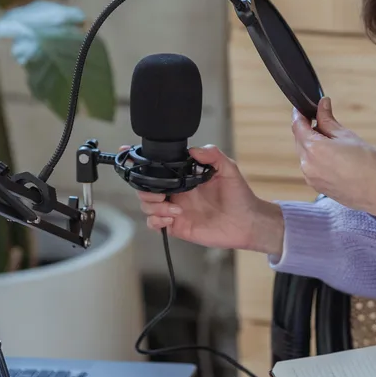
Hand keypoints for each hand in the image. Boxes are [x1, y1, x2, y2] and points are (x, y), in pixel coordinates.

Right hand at [137, 145, 284, 254]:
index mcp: (184, 177)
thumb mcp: (228, 169)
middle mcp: (176, 193)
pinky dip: (156, 220)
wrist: (247, 222)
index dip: (141, 163)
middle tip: (161, 193)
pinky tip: (172, 218)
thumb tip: (194, 150)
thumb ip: (213, 155)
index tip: (128, 155)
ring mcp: (175, 210)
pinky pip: (154, 224)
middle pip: (144, 188)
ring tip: (175, 208)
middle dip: (144, 189)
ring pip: (147, 205)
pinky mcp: (177, 226)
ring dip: (154, 206)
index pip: (158, 169)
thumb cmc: (239, 195)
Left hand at [292, 97, 375, 220]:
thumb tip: (322, 104)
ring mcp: (311, 178)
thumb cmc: (368, 163)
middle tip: (321, 119)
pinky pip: (311, 168)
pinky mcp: (317, 187)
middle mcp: (307, 165)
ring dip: (313, 145)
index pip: (297, 126)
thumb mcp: (347, 135)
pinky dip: (317, 159)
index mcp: (314, 149)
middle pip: (300, 141)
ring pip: (305, 155)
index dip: (299, 114)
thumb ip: (328, 120)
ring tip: (332, 140)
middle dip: (307, 129)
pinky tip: (333, 157)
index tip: (303, 107)